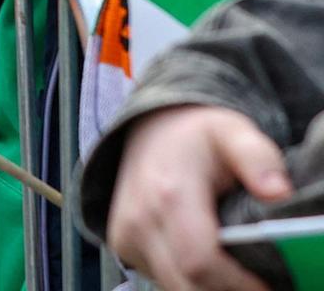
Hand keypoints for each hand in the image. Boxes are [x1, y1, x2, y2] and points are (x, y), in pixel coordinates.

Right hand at [106, 106, 291, 289]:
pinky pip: (159, 278)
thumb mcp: (233, 132)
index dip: (239, 284)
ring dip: (204, 286)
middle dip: (225, 288)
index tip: (265, 283)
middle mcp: (140, 216)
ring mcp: (126, 231)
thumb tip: (278, 191)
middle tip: (250, 274)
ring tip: (228, 263)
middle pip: (188, 286)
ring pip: (173, 287)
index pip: (200, 263)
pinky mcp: (121, 241)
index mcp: (169, 192)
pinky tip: (200, 256)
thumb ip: (257, 157)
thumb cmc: (197, 134)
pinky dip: (184, 278)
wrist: (153, 126)